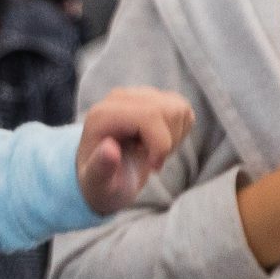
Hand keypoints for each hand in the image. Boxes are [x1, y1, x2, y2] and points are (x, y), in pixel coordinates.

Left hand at [76, 87, 194, 214]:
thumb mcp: (96, 183)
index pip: (149, 115)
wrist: (104, 175)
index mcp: (103, 116)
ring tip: (151, 152)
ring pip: (179, 108)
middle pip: (169, 111)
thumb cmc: (101, 183)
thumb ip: (100, 168)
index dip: (160, 144)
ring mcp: (138, 95)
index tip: (153, 167)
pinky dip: (179, 131)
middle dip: (168, 142)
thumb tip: (109, 149)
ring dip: (174, 137)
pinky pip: (183, 109)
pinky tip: (157, 142)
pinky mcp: (154, 98)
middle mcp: (120, 98)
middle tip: (150, 160)